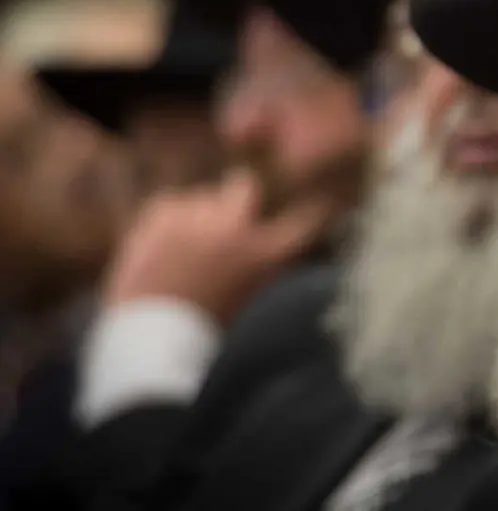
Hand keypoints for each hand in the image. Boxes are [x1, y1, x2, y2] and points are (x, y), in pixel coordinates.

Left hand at [102, 168, 335, 323]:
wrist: (153, 338)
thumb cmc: (210, 326)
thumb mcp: (254, 295)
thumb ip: (271, 262)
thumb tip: (286, 238)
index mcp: (265, 254)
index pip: (305, 218)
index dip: (314, 208)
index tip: (317, 201)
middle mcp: (233, 228)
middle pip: (246, 186)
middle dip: (243, 195)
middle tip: (235, 209)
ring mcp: (193, 219)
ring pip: (204, 196)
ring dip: (203, 213)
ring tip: (192, 240)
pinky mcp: (158, 218)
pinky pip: (173, 202)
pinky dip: (174, 217)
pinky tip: (170, 240)